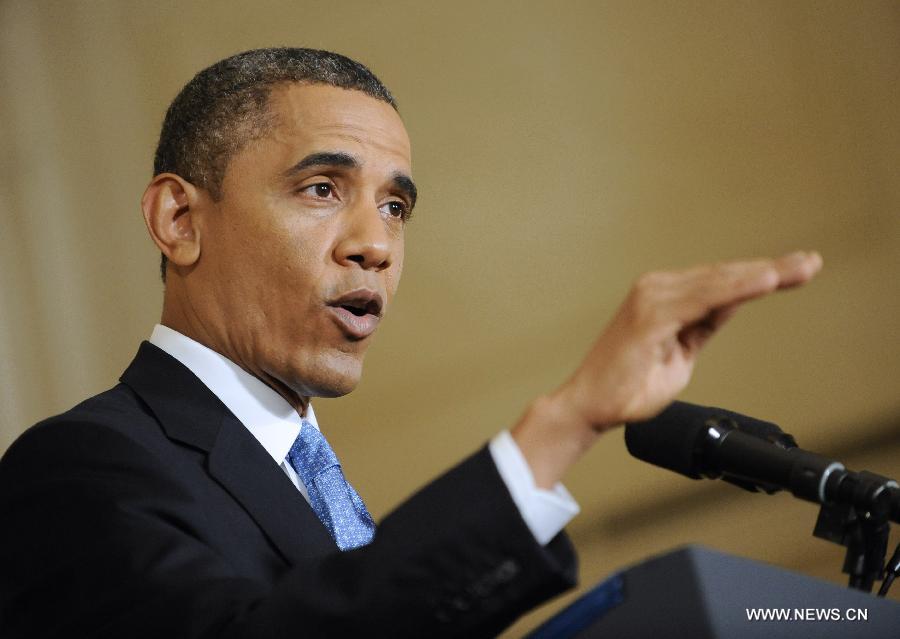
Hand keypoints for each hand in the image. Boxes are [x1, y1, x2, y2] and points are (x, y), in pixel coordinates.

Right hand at [512, 251, 822, 486]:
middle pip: (725, 275)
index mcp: (664, 298)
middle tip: (812, 263)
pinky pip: (704, 297)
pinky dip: (737, 287)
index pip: (721, 282)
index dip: (761, 275)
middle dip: (772, 269)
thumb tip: (731, 304)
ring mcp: (652, 299)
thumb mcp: (682, 352)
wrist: (591, 406)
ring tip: (801, 267)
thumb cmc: (629, 386)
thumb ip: (704, 325)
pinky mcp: (650, 315)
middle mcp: (657, 290)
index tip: (799, 269)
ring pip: (719, 281)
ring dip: (763, 273)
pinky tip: (766, 281)